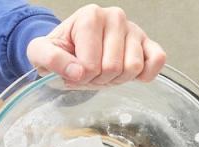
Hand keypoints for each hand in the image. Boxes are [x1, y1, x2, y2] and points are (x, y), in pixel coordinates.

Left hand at [27, 4, 165, 85]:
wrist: (73, 50)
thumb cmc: (60, 51)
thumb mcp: (41, 54)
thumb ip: (51, 59)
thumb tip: (77, 71)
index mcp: (89, 16)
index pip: (90, 64)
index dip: (80, 77)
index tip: (73, 71)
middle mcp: (115, 16)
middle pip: (113, 68)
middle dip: (99, 80)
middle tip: (90, 73)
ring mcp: (134, 29)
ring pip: (133, 68)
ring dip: (118, 80)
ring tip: (105, 72)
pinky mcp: (148, 42)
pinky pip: (157, 60)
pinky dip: (145, 75)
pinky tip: (129, 74)